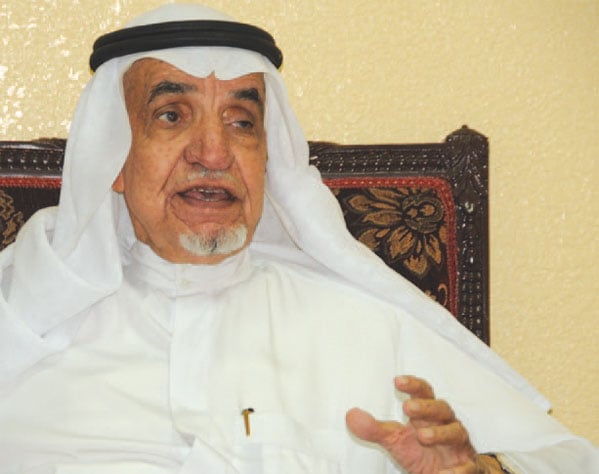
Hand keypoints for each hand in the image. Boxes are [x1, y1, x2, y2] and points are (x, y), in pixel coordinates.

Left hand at [346, 375, 500, 472]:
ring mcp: (459, 445)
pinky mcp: (469, 467)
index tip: (397, 381)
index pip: (424, 393)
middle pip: (441, 408)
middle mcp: (446, 424)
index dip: (413, 385)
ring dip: (441, 433)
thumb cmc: (421, 451)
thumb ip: (375, 429)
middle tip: (408, 408)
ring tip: (423, 436)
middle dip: (426, 407)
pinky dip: (458, 470)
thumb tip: (350, 415)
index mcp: (428, 415)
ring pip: (457, 432)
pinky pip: (468, 466)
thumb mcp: (396, 441)